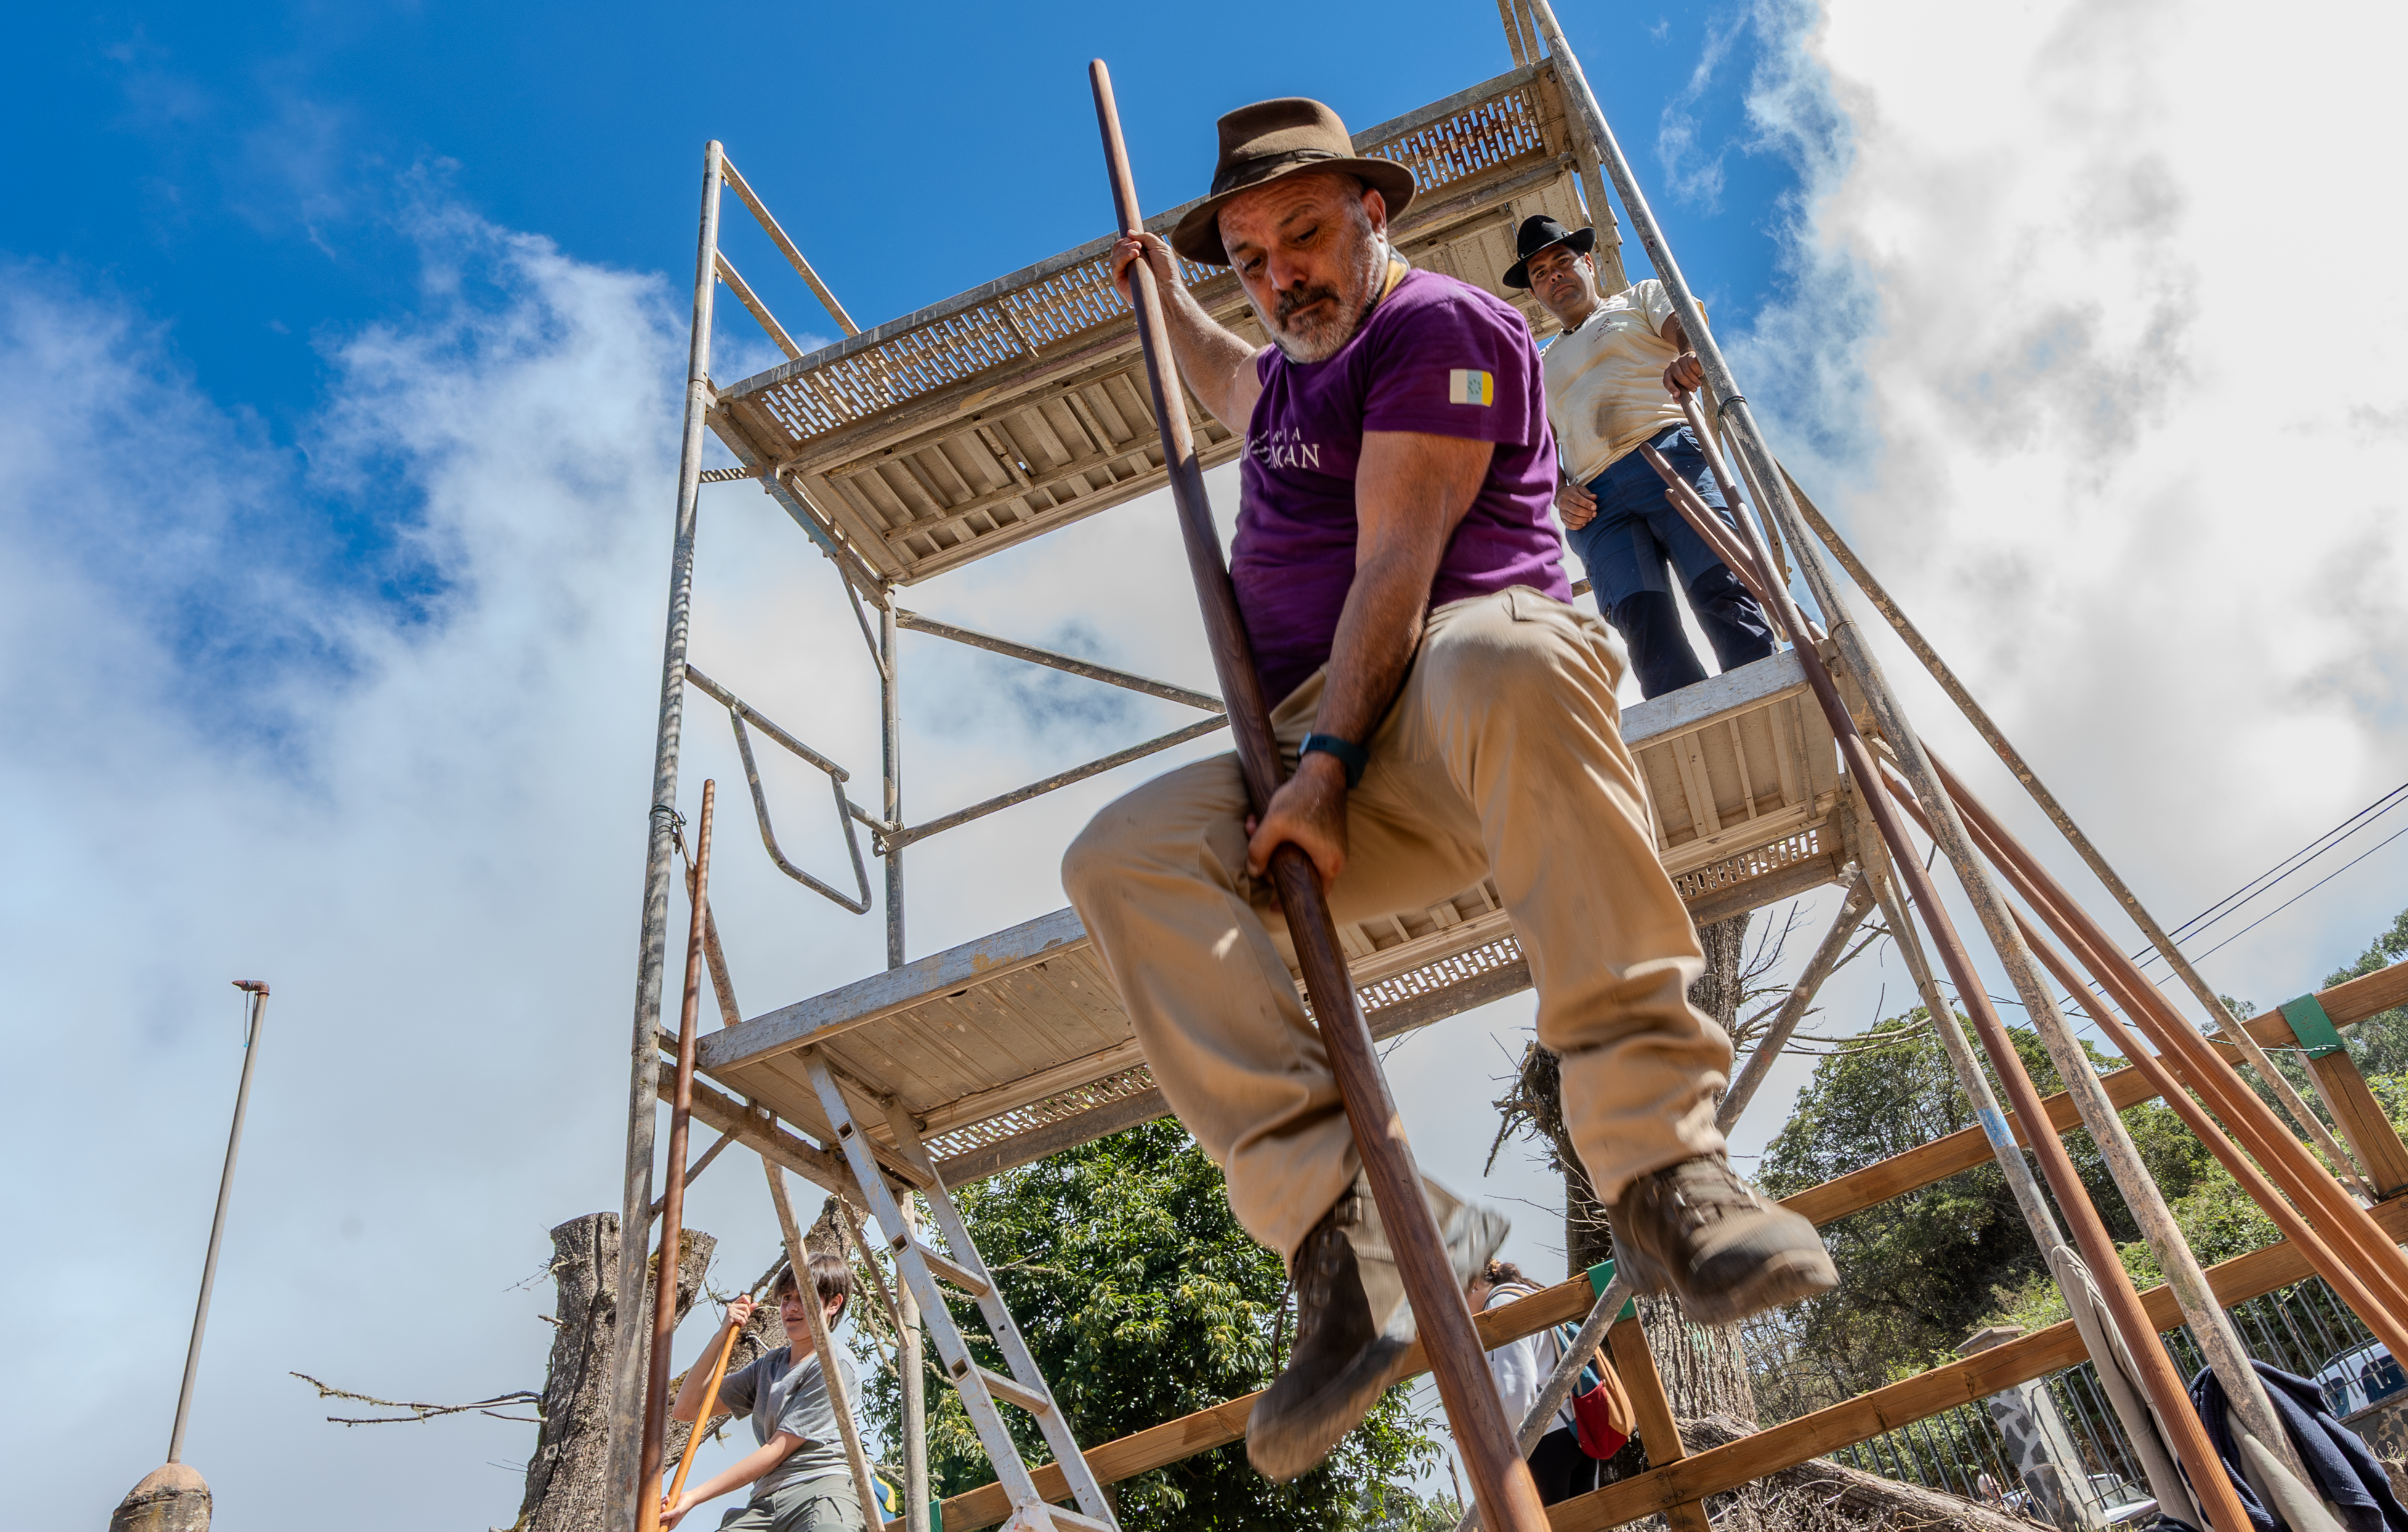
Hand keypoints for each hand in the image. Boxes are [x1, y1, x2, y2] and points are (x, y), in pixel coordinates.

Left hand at [660, 1489, 697, 1529]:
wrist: (690, 1496)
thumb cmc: (685, 1505)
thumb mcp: (677, 1511)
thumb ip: (667, 1515)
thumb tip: (658, 1518)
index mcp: (670, 1525)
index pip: (659, 1526)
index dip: (656, 1521)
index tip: (659, 1513)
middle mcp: (668, 1520)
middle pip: (657, 1517)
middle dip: (659, 1510)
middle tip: (664, 1506)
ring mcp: (667, 1513)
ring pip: (658, 1509)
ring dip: (662, 1503)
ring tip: (668, 1499)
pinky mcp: (667, 1507)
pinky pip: (661, 1504)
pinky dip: (663, 1500)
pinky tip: (667, 1497)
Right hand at [726, 1295, 756, 1328]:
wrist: (725, 1331)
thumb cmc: (734, 1323)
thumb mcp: (742, 1314)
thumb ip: (749, 1309)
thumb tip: (756, 1304)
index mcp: (734, 1304)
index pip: (743, 1296)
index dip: (748, 1301)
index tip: (749, 1308)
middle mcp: (731, 1306)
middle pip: (745, 1306)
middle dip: (748, 1314)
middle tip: (745, 1319)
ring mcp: (730, 1311)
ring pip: (744, 1313)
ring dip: (745, 1320)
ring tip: (741, 1322)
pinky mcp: (730, 1316)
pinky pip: (741, 1319)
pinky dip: (742, 1323)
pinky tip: (739, 1324)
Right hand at [1110, 231, 1178, 307]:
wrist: (1167, 288)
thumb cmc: (1167, 271)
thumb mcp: (1160, 247)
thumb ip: (1146, 237)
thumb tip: (1129, 232)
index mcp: (1138, 258)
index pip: (1124, 246)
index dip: (1125, 240)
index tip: (1131, 236)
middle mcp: (1130, 266)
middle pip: (1117, 250)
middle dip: (1125, 243)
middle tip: (1138, 245)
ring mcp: (1124, 274)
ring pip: (1114, 257)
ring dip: (1124, 249)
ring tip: (1137, 250)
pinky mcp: (1120, 282)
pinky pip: (1114, 267)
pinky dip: (1121, 258)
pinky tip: (1133, 255)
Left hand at [1245, 753, 1349, 892]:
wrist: (1323, 770)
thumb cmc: (1303, 797)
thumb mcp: (1275, 824)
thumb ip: (1259, 850)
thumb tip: (1254, 871)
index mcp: (1329, 863)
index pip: (1311, 894)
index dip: (1290, 900)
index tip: (1274, 906)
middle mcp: (1336, 859)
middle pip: (1299, 873)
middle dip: (1270, 858)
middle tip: (1254, 838)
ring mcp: (1332, 846)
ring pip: (1296, 856)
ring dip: (1273, 843)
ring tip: (1255, 824)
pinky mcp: (1326, 834)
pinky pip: (1302, 844)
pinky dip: (1283, 836)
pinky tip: (1267, 820)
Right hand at [1556, 476, 1596, 529]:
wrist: (1562, 497)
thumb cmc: (1575, 493)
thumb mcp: (1581, 490)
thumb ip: (1587, 494)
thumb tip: (1594, 497)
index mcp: (1568, 494)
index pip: (1578, 500)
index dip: (1587, 504)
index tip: (1595, 507)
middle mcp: (1563, 504)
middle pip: (1575, 510)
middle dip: (1587, 513)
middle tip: (1594, 514)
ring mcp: (1561, 513)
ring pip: (1573, 519)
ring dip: (1584, 520)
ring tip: (1590, 518)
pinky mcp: (1562, 520)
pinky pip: (1570, 526)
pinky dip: (1578, 526)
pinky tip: (1584, 523)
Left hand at [1662, 349, 1703, 395]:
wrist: (1692, 360)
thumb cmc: (1686, 375)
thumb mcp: (1682, 384)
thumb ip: (1679, 392)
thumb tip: (1677, 400)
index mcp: (1668, 374)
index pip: (1667, 381)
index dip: (1671, 389)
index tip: (1678, 394)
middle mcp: (1672, 366)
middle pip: (1679, 376)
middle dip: (1687, 384)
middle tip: (1694, 389)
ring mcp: (1680, 359)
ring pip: (1687, 371)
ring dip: (1694, 379)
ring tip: (1698, 383)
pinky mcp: (1689, 355)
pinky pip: (1693, 364)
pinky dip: (1697, 371)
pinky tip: (1699, 374)